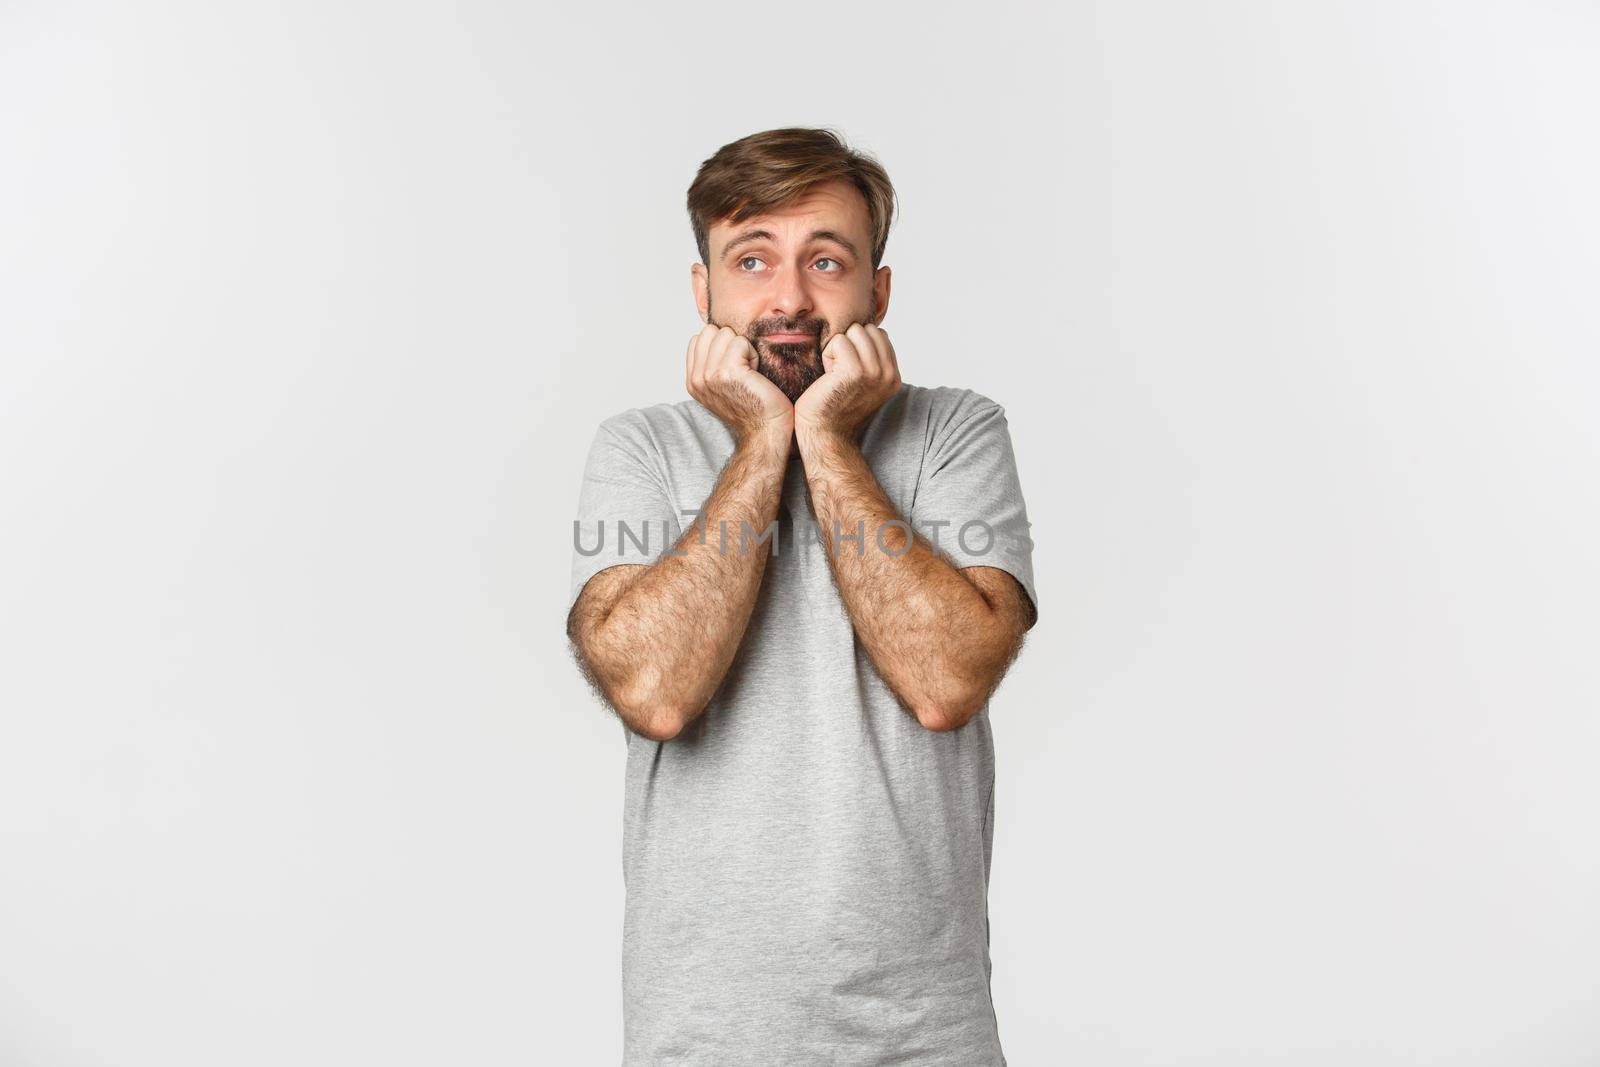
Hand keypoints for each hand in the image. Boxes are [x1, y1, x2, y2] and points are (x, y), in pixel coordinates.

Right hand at [685, 324, 793, 446]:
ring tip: (750, 372)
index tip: (734, 368)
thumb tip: (717, 336)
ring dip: (743, 348)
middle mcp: (698, 379)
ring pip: (725, 334)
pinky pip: (740, 341)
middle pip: (710, 332)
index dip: (721, 345)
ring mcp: (710, 375)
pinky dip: (753, 353)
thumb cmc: (753, 408)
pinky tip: (756, 373)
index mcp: (693, 381)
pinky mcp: (728, 372)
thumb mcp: (722, 387)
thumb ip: (711, 365)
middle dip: (730, 343)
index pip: (699, 339)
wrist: (765, 431)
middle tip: (743, 368)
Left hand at [794, 322, 900, 442]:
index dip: (858, 346)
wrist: (825, 433)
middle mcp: (888, 375)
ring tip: (834, 373)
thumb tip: (878, 330)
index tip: (850, 372)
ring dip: (838, 348)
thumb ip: (875, 359)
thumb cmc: (836, 405)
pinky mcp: (855, 371)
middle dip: (849, 343)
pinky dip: (828, 355)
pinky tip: (828, 375)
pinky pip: (839, 341)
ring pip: (854, 331)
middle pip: (868, 329)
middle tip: (840, 371)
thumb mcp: (865, 382)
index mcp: (893, 377)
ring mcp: (874, 372)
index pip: (880, 334)